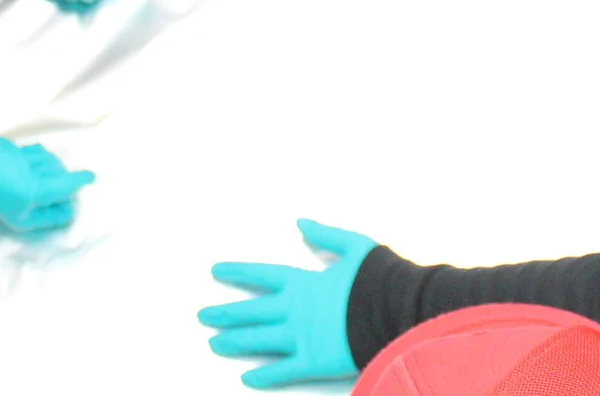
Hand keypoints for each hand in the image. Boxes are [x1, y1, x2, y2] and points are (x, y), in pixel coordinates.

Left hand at [200, 220, 375, 388]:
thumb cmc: (379, 277)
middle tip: (203, 315)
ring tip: (214, 343)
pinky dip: (264, 376)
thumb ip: (326, 235)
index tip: (216, 271)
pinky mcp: (314, 362)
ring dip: (235, 342)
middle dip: (226, 313)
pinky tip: (246, 379)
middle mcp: (295, 310)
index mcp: (304, 282)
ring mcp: (301, 337)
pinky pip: (282, 371)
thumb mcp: (355, 246)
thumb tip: (302, 221)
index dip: (238, 272)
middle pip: (252, 311)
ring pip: (260, 340)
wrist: (396, 310)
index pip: (262, 275)